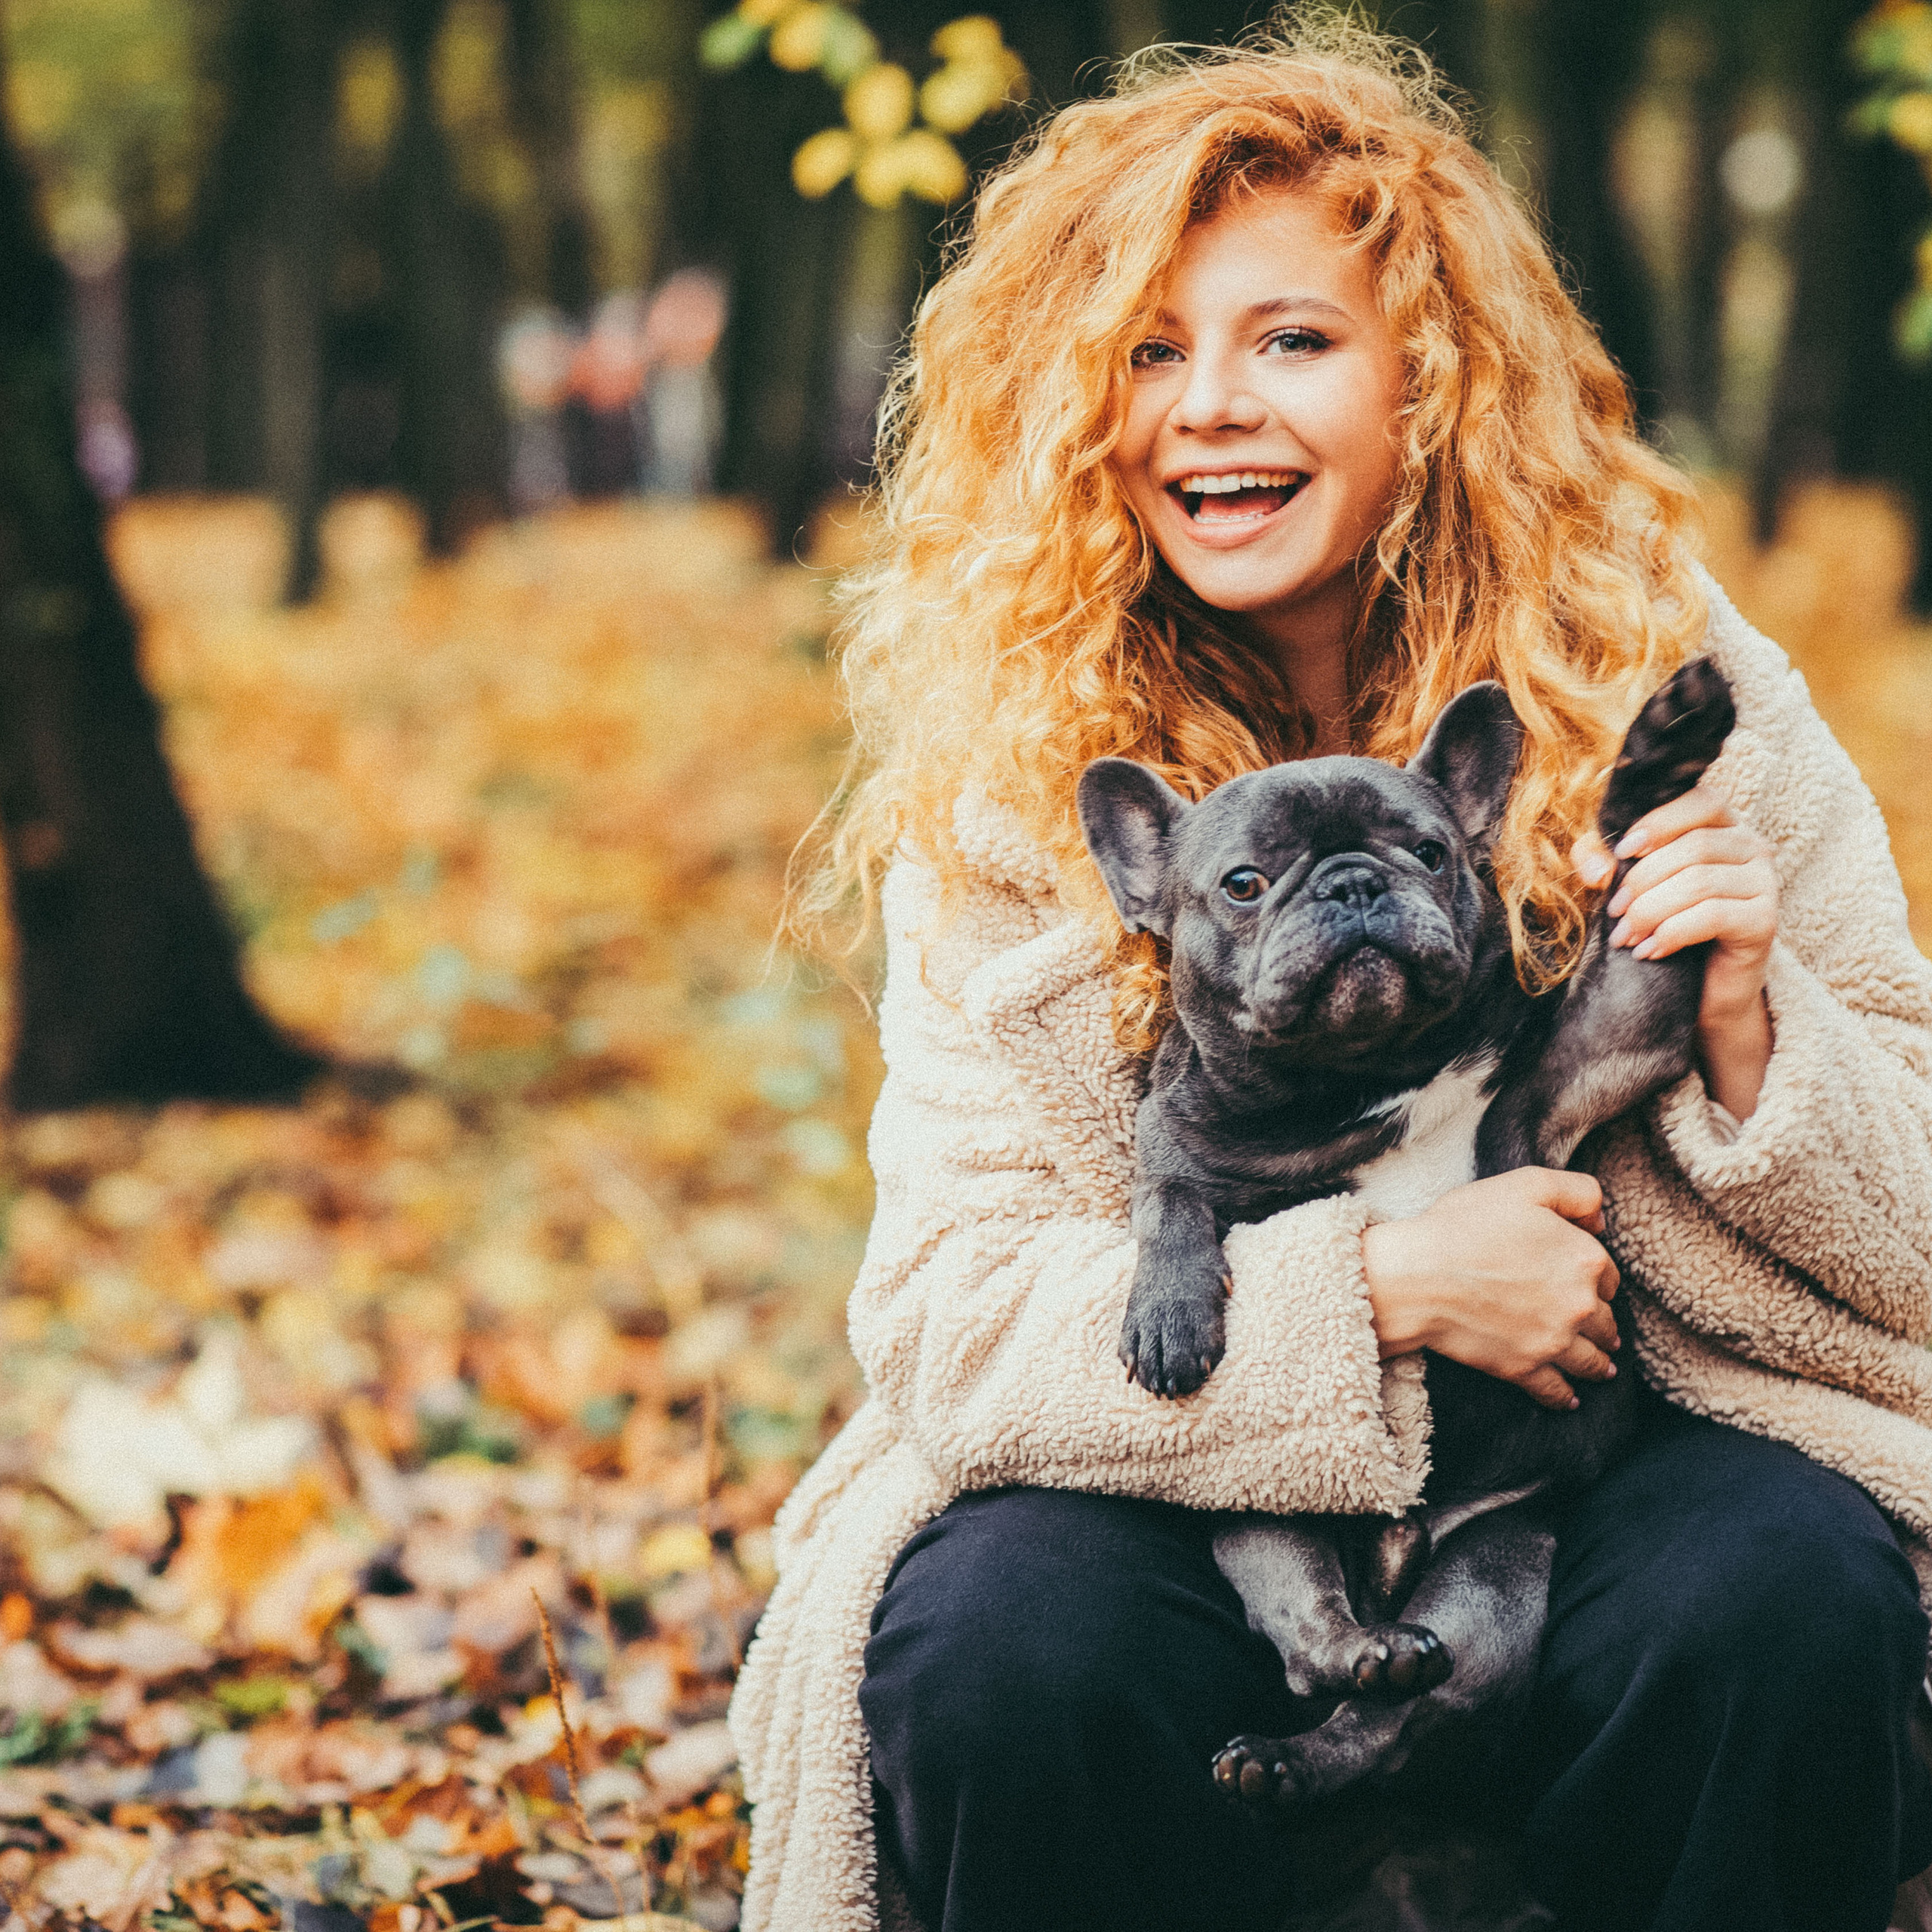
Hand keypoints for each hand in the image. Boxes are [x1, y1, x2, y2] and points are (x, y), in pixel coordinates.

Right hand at [1362, 1169, 1620, 1410]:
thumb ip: (1578, 1192)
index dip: (1598, 1278)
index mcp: (1585, 1260)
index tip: (1587, 1282)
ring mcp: (1553, 1342)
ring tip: (1603, 1368)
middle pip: (1606, 1322)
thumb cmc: (1464, 1226)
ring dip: (1600, 1365)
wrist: (1418, 1275)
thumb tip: (1601, 1222)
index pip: (1609, 1277)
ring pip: (1591, 1361)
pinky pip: (1556, 1391)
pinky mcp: (1524, 1368)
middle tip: (1605, 1332)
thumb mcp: (1526, 1184)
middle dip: (1605, 1326)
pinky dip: (1567, 1397)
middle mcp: (1579, 1306)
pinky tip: (1571, 1399)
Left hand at [1572, 782, 1777, 1119]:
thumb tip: (1594, 866)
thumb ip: (1601, 860)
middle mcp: (1753, 848)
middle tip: (1614, 911)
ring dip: (1650, 910)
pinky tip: (1649, 950)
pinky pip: (1713, 915)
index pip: (1702, 800)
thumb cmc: (1663, 927)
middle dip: (1642, 879)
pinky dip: (1671, 933)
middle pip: (1694, 846)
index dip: (1659, 820)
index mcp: (1725, 827)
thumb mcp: (1627, 887)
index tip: (1621, 851)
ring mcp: (1766, 884)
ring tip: (1625, 936)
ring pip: (1700, 881)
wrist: (1702, 992)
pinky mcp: (1765, 922)